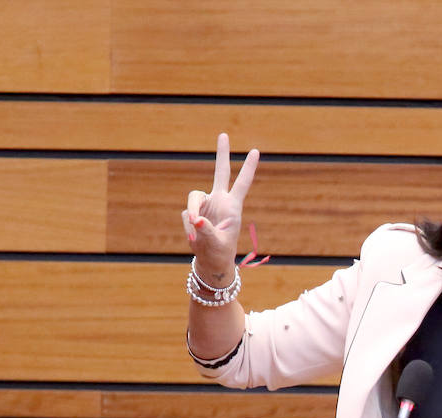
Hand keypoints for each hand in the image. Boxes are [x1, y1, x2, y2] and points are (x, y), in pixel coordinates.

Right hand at [182, 133, 259, 283]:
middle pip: (220, 172)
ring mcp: (205, 205)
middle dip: (221, 154)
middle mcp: (219, 201)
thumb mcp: (215, 244)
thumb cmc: (218, 253)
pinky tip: (193, 237)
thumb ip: (206, 231)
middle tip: (224, 134)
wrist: (209, 261)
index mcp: (232, 207)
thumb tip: (196, 219)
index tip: (256, 151)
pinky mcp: (193, 211)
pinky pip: (186, 215)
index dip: (248, 168)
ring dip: (192, 213)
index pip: (242, 183)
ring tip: (194, 234)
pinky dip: (188, 227)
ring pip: (192, 199)